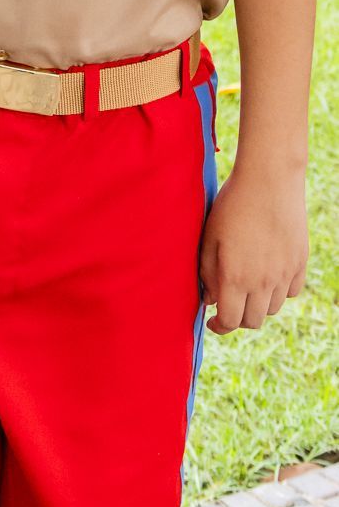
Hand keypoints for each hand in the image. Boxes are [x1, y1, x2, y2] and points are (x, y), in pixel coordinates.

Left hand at [200, 161, 308, 332]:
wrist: (269, 180)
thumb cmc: (232, 205)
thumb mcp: (210, 236)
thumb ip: (207, 271)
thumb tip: (209, 299)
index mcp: (235, 277)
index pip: (230, 321)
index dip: (219, 326)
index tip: (212, 321)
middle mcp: (263, 282)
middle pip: (253, 321)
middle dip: (237, 318)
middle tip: (228, 303)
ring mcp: (285, 274)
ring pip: (272, 309)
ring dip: (258, 305)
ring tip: (246, 286)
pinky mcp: (300, 263)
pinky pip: (291, 291)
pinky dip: (278, 291)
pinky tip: (267, 274)